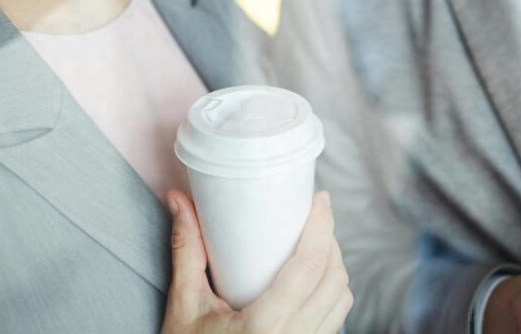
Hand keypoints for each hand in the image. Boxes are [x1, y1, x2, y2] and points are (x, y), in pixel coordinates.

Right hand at [160, 190, 351, 333]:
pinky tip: (316, 279)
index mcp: (264, 328)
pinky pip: (335, 321)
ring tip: (318, 243)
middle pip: (334, 280)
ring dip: (335, 267)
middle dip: (330, 241)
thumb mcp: (184, 305)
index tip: (320, 200)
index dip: (321, 228)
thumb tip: (179, 199)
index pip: (309, 269)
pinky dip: (332, 294)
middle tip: (316, 215)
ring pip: (342, 301)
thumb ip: (186, 250)